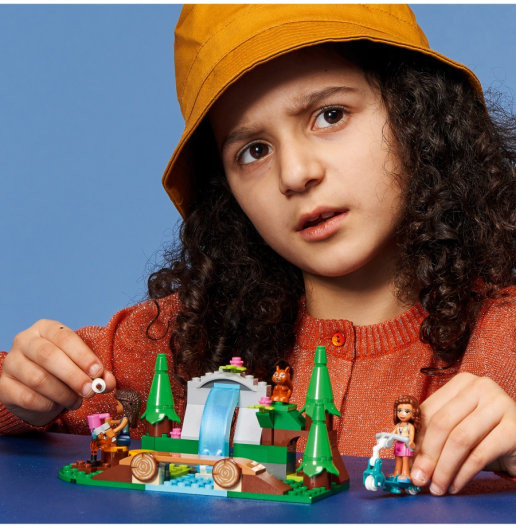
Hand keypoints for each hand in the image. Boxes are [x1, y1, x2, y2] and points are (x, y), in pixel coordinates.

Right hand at [0, 319, 115, 425]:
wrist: (32, 384)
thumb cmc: (61, 367)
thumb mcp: (80, 364)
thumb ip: (97, 372)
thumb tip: (108, 382)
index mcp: (46, 328)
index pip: (65, 337)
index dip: (83, 355)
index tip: (97, 372)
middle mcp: (25, 341)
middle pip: (49, 356)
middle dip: (73, 376)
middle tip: (89, 391)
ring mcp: (11, 362)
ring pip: (38, 379)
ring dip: (63, 394)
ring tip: (77, 401)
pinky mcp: (3, 385)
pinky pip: (27, 397)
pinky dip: (47, 404)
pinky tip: (57, 405)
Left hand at [411, 372, 515, 494]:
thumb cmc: (486, 436)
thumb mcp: (458, 428)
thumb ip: (434, 434)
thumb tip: (405, 453)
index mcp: (462, 383)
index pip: (429, 409)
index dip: (415, 436)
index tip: (406, 459)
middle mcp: (481, 387)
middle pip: (442, 423)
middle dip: (428, 454)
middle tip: (419, 477)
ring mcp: (500, 404)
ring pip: (460, 439)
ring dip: (444, 468)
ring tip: (437, 487)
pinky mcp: (515, 428)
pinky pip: (480, 454)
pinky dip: (463, 473)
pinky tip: (455, 485)